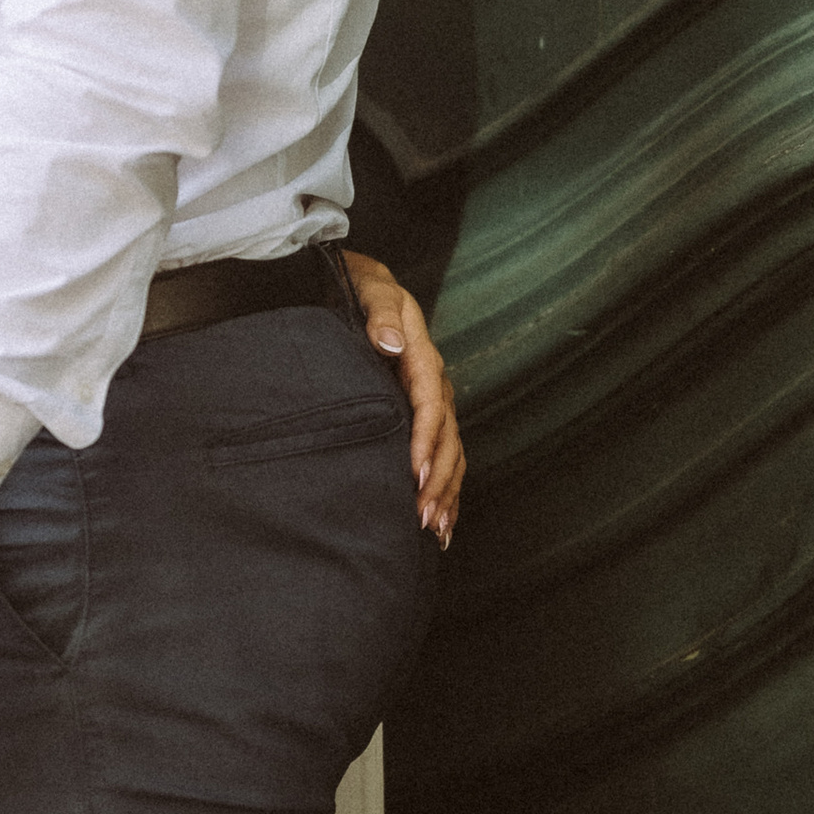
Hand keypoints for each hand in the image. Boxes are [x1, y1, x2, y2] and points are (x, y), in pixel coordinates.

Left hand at [341, 252, 463, 545]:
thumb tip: (393, 344)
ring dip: (446, 492)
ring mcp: (432, 399)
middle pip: (446, 439)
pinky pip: (444, 454)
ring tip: (435, 530)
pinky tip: (443, 522)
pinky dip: (447, 489)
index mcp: (422, 357)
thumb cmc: (363, 287)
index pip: (429, 406)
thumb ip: (380, 312)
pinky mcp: (425, 412)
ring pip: (450, 453)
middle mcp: (433, 382)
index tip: (413, 475)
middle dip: (438, 481)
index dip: (424, 442)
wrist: (363, 283)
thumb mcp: (371, 289)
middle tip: (422, 517)